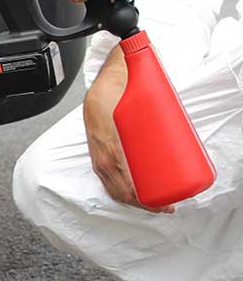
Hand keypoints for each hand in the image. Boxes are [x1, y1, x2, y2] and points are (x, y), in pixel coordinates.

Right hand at [83, 57, 174, 213]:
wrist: (106, 74)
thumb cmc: (122, 82)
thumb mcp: (141, 97)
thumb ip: (158, 112)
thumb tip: (183, 129)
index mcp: (108, 141)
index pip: (121, 178)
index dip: (139, 196)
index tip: (158, 203)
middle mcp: (100, 149)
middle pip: (117, 188)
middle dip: (141, 203)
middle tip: (164, 206)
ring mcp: (97, 151)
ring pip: (111, 185)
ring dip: (131, 199)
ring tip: (152, 202)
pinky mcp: (99, 149)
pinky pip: (107, 176)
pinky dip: (120, 190)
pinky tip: (133, 194)